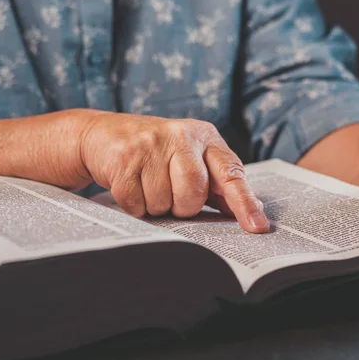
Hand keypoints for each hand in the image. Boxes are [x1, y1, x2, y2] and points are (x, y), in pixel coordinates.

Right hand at [80, 112, 269, 232]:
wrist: (101, 133)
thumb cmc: (155, 153)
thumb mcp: (190, 159)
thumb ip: (218, 185)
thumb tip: (252, 210)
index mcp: (205, 137)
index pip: (231, 172)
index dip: (244, 201)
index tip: (258, 226)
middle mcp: (181, 135)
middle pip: (194, 193)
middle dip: (182, 206)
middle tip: (171, 194)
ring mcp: (151, 144)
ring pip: (164, 202)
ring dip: (156, 206)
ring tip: (148, 185)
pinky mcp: (124, 157)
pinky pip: (137, 203)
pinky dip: (134, 205)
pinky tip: (132, 186)